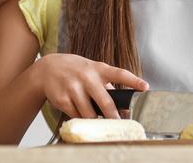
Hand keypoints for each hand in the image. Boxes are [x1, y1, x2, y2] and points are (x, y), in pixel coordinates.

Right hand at [33, 54, 147, 119]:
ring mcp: (73, 88)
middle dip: (113, 116)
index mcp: (98, 69)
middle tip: (118, 123)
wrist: (47, 68)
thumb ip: (108, 86)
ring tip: (93, 116)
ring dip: (93, 119)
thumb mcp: (92, 70)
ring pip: (89, 114)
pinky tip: (77, 110)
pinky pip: (76, 116)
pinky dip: (79, 117)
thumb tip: (124, 107)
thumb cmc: (75, 70)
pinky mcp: (62, 99)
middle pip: (105, 102)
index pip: (119, 73)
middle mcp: (86, 77)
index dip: (133, 81)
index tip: (145, 87)